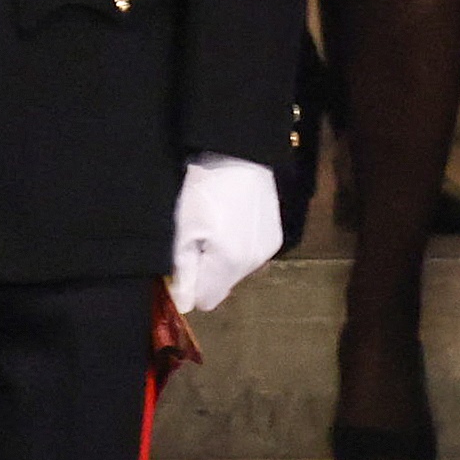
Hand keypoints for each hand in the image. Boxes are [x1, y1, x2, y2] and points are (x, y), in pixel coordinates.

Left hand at [168, 153, 282, 313]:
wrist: (241, 154)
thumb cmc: (206, 188)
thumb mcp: (185, 226)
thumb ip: (184, 269)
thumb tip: (184, 304)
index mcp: (228, 264)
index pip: (207, 300)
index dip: (192, 285)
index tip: (186, 261)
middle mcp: (252, 264)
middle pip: (223, 285)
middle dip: (208, 270)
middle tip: (200, 236)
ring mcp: (267, 251)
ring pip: (237, 270)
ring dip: (225, 257)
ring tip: (218, 224)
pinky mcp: (276, 238)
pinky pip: (252, 255)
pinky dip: (241, 245)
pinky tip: (235, 220)